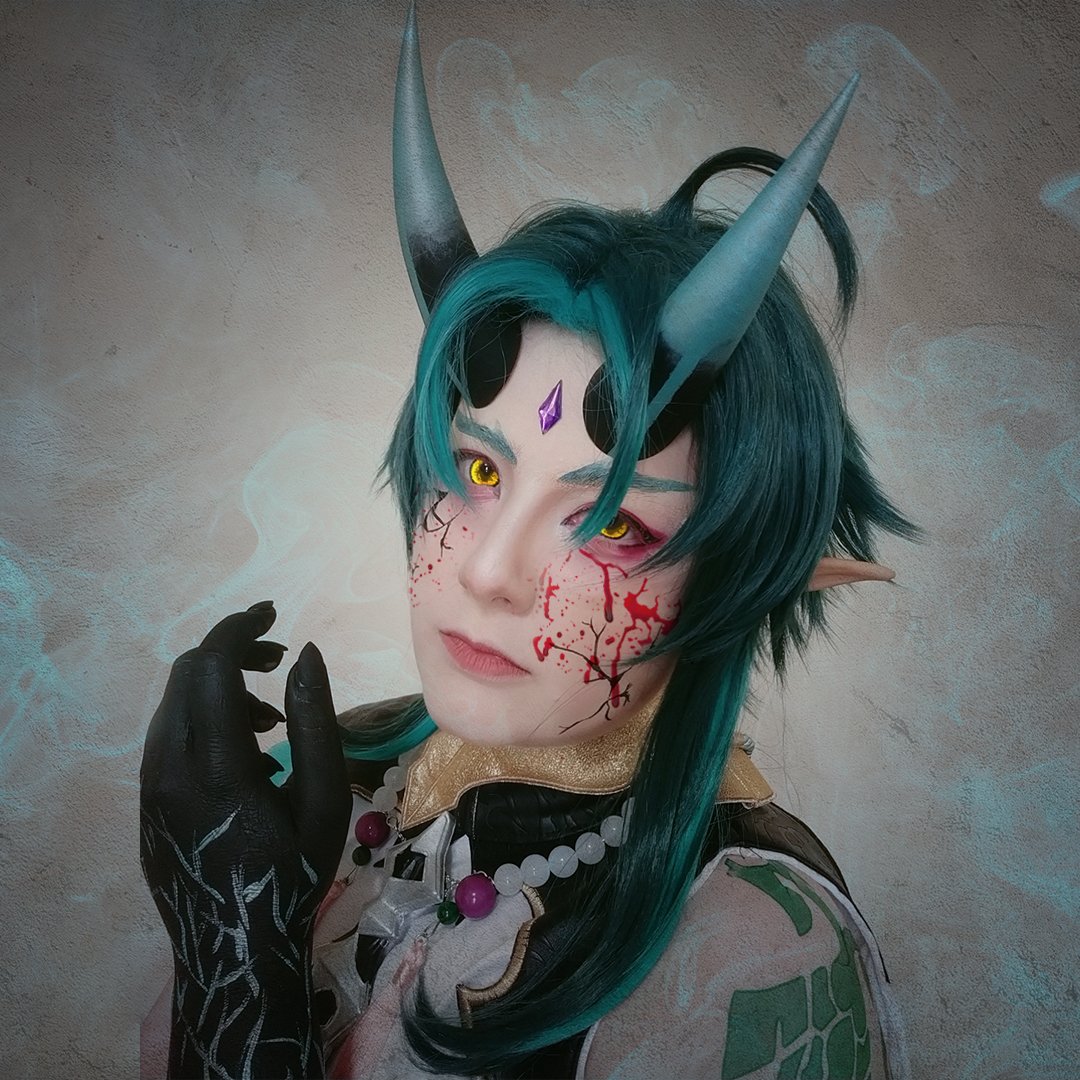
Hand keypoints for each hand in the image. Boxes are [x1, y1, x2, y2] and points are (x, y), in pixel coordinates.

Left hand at [140, 601, 349, 1076]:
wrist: (235, 950)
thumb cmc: (293, 875)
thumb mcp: (323, 798)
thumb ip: (316, 720)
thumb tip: (305, 651)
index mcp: (217, 767)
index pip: (213, 669)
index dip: (241, 629)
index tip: (274, 613)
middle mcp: (168, 769)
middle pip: (187, 676)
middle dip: (232, 652)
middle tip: (278, 658)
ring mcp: (149, 788)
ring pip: (172, 704)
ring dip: (219, 687)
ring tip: (269, 717)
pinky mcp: (145, 803)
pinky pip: (166, 736)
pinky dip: (202, 719)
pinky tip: (242, 751)